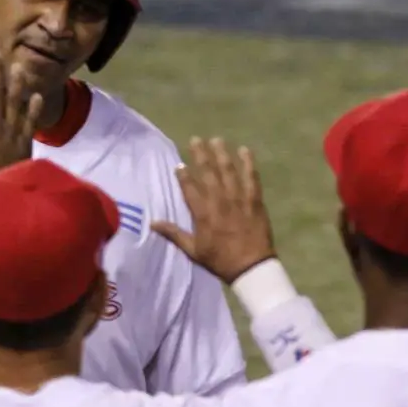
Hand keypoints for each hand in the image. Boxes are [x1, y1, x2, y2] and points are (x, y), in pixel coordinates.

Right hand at [151, 137, 276, 283]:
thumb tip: (152, 223)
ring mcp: (239, 199)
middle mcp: (219, 201)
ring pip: (229, 171)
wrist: (251, 267)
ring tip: (216, 140)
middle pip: (208, 173)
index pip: (190, 188)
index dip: (183, 175)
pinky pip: (252, 178)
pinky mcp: (255, 200)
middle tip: (195, 139)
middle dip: (201, 155)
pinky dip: (248, 163)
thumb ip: (174, 233)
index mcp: (203, 213)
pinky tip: (245, 150)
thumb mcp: (193, 250)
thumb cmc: (220, 260)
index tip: (179, 164)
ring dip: (222, 154)